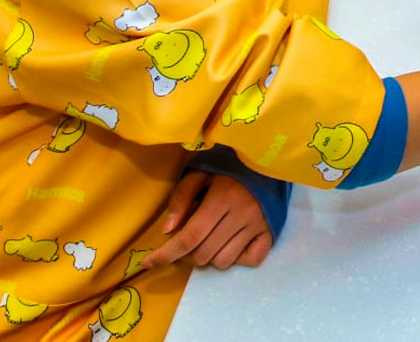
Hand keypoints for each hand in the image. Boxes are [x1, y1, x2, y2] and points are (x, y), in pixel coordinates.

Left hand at [143, 172, 272, 271]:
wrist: (267, 157)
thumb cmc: (230, 165)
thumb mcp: (201, 172)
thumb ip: (182, 197)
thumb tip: (168, 230)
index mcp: (222, 197)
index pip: (189, 237)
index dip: (166, 254)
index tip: (148, 262)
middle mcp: (241, 214)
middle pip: (203, 253)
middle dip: (185, 254)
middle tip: (185, 241)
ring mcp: (258, 225)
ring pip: (223, 261)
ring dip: (209, 256)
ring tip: (209, 238)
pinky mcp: (270, 231)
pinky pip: (251, 260)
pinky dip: (237, 258)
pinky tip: (231, 244)